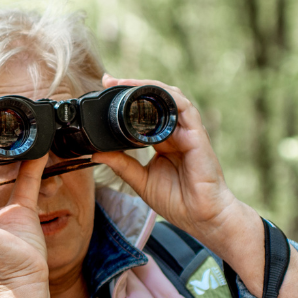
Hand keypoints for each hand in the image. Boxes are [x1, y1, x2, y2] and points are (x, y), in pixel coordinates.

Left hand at [94, 76, 297, 297]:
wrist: (202, 217)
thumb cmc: (178, 202)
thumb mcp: (140, 181)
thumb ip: (121, 164)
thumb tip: (95, 151)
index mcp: (163, 141)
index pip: (145, 113)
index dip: (127, 100)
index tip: (106, 90)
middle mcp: (175, 132)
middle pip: (156, 99)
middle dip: (133, 86)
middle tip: (110, 80)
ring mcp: (187, 132)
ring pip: (170, 97)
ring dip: (147, 86)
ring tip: (125, 82)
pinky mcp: (197, 134)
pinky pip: (184, 107)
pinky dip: (167, 97)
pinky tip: (151, 94)